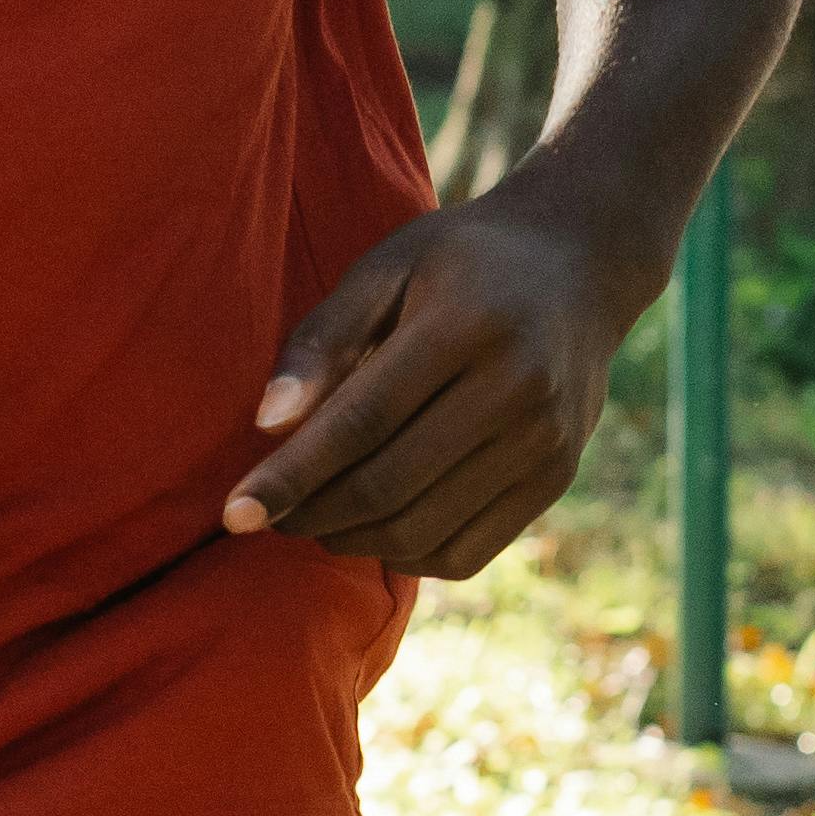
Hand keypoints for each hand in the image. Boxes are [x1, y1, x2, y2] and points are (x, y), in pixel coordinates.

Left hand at [225, 195, 652, 577]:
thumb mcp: (386, 267)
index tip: (233, 512)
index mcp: (468, 325)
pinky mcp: (556, 480)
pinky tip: (373, 527)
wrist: (581, 266)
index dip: (291, 475)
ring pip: (422, 529)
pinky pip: (464, 552)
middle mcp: (518, 389)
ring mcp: (545, 442)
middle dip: (311, 513)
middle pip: (389, 484)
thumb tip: (268, 426)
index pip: (361, 421)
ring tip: (312, 519)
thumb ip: (323, 338)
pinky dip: (403, 554)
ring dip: (351, 538)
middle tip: (266, 515)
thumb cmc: (462, 261)